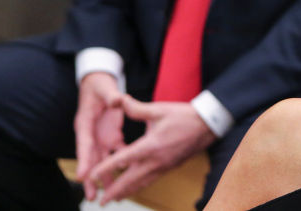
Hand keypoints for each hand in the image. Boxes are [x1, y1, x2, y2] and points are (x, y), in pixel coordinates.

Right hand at [74, 72, 124, 200]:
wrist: (100, 82)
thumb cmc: (99, 85)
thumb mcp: (104, 87)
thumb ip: (111, 95)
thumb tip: (117, 100)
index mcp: (85, 123)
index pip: (84, 144)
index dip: (84, 160)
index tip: (83, 176)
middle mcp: (91, 133)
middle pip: (90, 158)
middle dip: (91, 178)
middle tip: (91, 196)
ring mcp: (101, 136)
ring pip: (102, 159)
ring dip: (106, 175)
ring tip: (111, 193)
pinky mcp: (111, 134)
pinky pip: (117, 150)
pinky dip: (122, 162)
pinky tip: (129, 174)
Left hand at [88, 95, 216, 203]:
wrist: (208, 125)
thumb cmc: (184, 116)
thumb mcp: (159, 109)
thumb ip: (136, 108)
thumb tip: (119, 100)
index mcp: (150, 145)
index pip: (123, 160)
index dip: (106, 168)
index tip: (92, 176)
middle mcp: (156, 160)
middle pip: (131, 180)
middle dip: (115, 191)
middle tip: (101, 201)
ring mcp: (164, 166)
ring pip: (142, 184)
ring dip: (127, 192)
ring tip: (115, 199)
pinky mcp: (170, 167)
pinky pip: (152, 180)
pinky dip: (140, 186)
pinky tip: (136, 188)